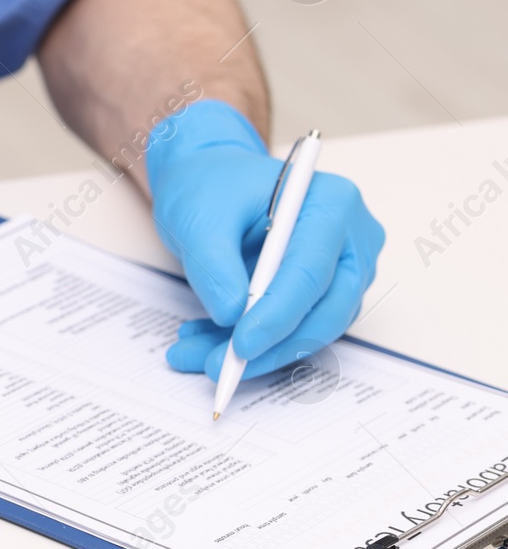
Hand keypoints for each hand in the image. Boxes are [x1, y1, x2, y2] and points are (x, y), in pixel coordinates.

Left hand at [145, 100, 384, 381]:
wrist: (207, 181)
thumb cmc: (209, 187)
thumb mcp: (198, 218)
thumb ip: (214, 265)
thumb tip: (231, 316)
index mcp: (331, 204)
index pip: (310, 271)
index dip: (276, 316)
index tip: (240, 348)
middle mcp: (351, 237)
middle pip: (326, 308)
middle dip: (271, 346)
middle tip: (218, 367)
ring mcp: (344, 266)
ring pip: (312, 327)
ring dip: (257, 352)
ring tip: (196, 354)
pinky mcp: (325, 290)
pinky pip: (297, 327)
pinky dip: (255, 343)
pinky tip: (208, 344)